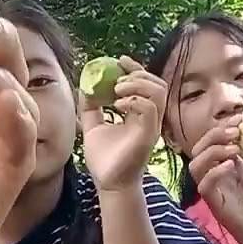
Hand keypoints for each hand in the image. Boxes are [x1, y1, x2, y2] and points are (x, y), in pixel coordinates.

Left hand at [80, 55, 163, 191]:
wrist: (107, 182)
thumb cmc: (104, 158)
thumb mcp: (93, 126)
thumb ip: (90, 106)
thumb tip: (84, 86)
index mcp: (139, 113)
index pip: (146, 83)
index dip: (135, 68)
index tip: (119, 61)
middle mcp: (149, 117)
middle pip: (157, 83)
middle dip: (137, 74)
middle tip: (117, 79)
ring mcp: (151, 125)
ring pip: (158, 92)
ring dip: (137, 84)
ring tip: (117, 91)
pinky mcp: (149, 134)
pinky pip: (150, 109)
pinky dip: (134, 101)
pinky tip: (117, 106)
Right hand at [191, 115, 242, 243]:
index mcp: (235, 168)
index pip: (219, 141)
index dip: (226, 126)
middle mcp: (222, 177)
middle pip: (201, 148)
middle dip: (215, 134)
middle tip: (236, 130)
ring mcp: (218, 191)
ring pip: (195, 165)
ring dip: (211, 150)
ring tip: (233, 148)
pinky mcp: (218, 205)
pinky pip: (204, 185)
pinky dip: (214, 172)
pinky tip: (232, 165)